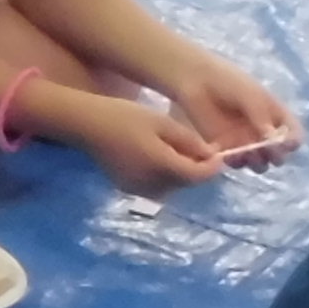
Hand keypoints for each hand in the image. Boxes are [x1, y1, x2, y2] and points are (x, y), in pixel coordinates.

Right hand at [66, 94, 221, 193]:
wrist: (87, 126)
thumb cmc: (125, 117)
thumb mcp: (162, 123)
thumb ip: (189, 141)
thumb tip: (211, 155)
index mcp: (161, 166)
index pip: (196, 176)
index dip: (212, 168)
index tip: (220, 155)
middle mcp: (151, 185)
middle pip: (185, 183)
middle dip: (197, 169)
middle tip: (202, 149)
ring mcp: (138, 189)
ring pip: (171, 186)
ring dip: (181, 173)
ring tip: (180, 151)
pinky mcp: (128, 189)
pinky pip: (156, 187)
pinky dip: (164, 176)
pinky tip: (160, 157)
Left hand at [164, 52, 298, 165]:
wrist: (197, 82)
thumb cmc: (228, 82)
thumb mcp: (251, 95)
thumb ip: (262, 116)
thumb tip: (274, 140)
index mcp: (275, 116)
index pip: (294, 134)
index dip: (293, 142)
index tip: (286, 143)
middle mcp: (263, 132)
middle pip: (279, 154)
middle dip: (276, 156)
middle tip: (264, 150)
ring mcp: (245, 142)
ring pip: (260, 163)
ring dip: (258, 162)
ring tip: (246, 152)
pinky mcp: (226, 149)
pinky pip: (238, 163)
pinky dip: (238, 162)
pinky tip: (230, 154)